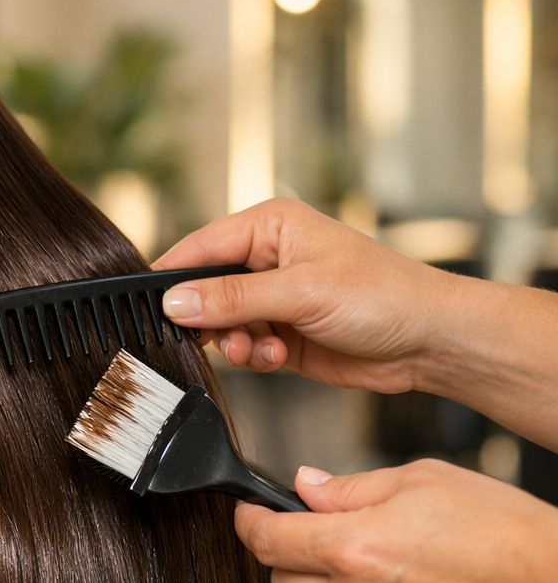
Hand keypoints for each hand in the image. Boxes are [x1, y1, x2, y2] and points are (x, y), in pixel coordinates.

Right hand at [151, 197, 459, 393]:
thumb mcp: (301, 293)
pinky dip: (252, 355)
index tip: (152, 307)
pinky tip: (277, 355)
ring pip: (220, 321)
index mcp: (270, 227)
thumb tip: (176, 302)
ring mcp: (273, 297)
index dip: (174, 278)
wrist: (430, 341)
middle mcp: (267, 258)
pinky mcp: (281, 330)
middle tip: (215, 337)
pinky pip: (242, 344)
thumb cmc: (385, 297)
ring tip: (258, 349)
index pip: (201, 247)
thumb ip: (233, 298)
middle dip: (207, 318)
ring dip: (232, 341)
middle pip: (204, 288)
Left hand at [236, 458, 557, 582]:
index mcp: (352, 548)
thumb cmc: (503, 532)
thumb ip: (351, 488)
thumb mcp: (422, 481)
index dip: (250, 523)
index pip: (265, 541)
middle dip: (292, 558)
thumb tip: (307, 486)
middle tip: (326, 539)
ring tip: (378, 571)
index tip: (250, 515)